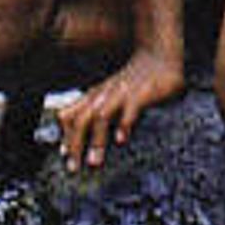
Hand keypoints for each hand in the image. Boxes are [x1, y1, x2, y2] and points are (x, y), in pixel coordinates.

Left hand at [55, 51, 182, 172]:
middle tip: (74, 168)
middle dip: (76, 144)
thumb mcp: (109, 93)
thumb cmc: (134, 80)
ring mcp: (121, 94)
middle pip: (82, 119)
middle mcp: (104, 95)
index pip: (71, 115)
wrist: (159, 56)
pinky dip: (123, 124)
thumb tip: (78, 127)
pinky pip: (130, 109)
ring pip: (102, 116)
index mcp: (95, 96)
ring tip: (94, 162)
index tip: (64, 156)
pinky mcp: (141, 94)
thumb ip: (95, 108)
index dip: (66, 135)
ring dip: (97, 140)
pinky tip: (121, 141)